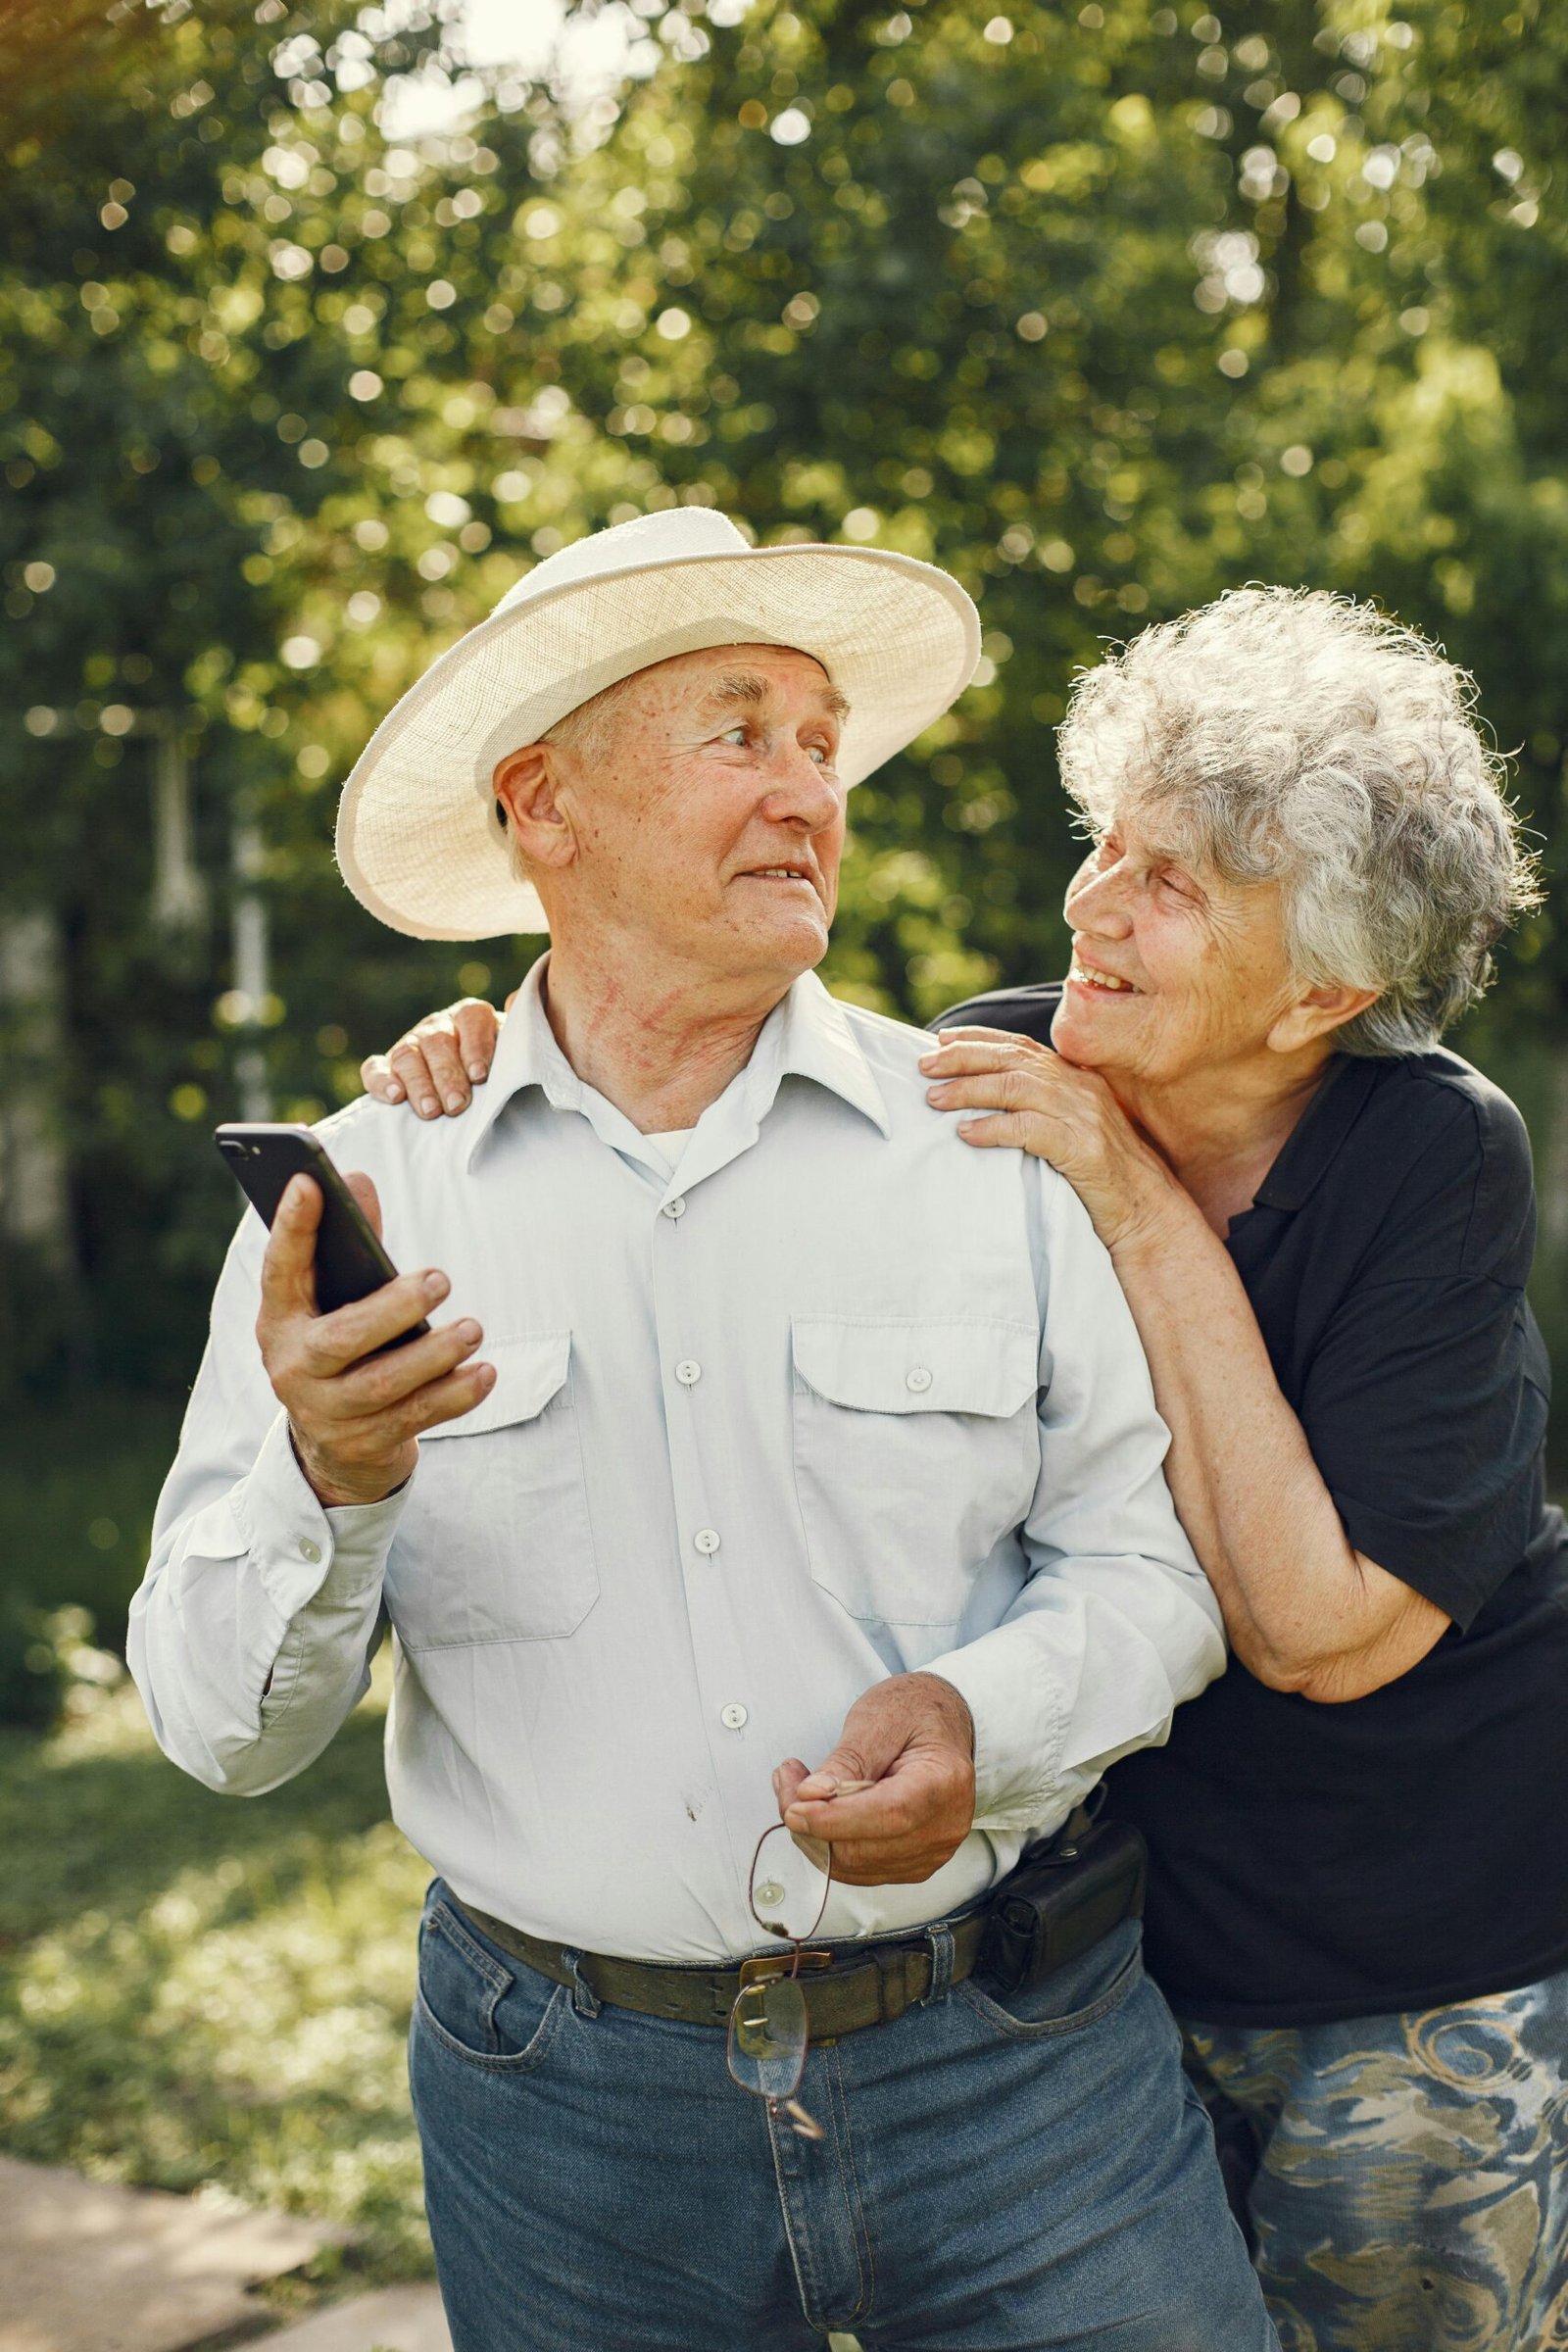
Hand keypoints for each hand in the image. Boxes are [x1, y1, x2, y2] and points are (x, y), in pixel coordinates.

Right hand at [256, 1171, 493, 1505]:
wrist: (332, 1448)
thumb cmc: (342, 1348)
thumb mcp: (335, 1301)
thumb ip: (352, 1245)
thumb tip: (358, 1181)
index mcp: (280, 1319)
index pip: (280, 1268)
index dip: (292, 1227)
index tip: (309, 1182)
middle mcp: (293, 1366)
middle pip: (341, 1339)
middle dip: (393, 1309)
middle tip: (440, 1280)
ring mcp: (324, 1411)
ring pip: (382, 1385)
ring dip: (434, 1356)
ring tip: (473, 1329)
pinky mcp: (360, 1445)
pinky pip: (413, 1418)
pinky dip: (454, 1395)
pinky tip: (484, 1373)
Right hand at [360, 995, 510, 1117]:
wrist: (474, 1090)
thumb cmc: (501, 1072)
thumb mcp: (515, 1053)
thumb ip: (520, 1034)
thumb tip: (517, 1003)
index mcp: (472, 1017)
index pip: (472, 1019)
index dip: (476, 1046)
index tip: (481, 1076)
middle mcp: (440, 1026)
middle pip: (439, 1043)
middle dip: (448, 1076)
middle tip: (457, 1106)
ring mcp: (412, 1044)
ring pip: (408, 1055)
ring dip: (419, 1084)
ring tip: (431, 1111)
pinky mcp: (387, 1066)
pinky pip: (375, 1068)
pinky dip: (382, 1081)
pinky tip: (395, 1097)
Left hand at [773, 1672, 975, 1885]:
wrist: (938, 1724)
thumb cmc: (914, 1713)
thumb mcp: (878, 1719)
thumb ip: (846, 1760)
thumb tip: (812, 1796)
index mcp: (944, 1781)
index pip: (889, 1815)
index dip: (835, 1819)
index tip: (794, 1807)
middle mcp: (945, 1825)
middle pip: (867, 1848)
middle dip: (814, 1825)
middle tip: (787, 1783)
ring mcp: (932, 1850)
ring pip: (856, 1865)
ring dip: (816, 1836)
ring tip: (801, 1790)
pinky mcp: (914, 1863)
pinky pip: (861, 1869)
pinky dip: (832, 1845)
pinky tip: (823, 1811)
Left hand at [920, 1026, 1173, 1253]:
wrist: (1148, 1209)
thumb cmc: (1103, 1174)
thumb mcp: (1075, 1128)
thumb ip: (1044, 1106)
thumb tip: (990, 1098)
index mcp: (1076, 1078)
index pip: (1021, 1046)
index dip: (979, 1039)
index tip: (941, 1039)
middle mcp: (1079, 1088)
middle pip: (1013, 1060)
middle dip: (963, 1058)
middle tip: (924, 1066)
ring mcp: (1083, 1115)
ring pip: (1016, 1088)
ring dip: (969, 1091)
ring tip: (934, 1099)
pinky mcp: (1082, 1148)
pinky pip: (1029, 1130)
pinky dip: (994, 1129)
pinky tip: (967, 1133)